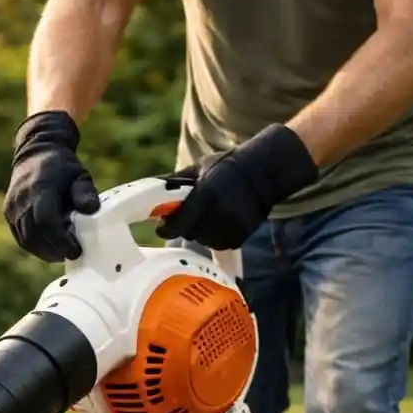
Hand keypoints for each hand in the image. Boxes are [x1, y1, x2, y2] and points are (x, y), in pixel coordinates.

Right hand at [4, 111, 100, 262]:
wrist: (36, 152)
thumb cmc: (62, 167)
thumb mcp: (79, 175)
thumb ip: (85, 192)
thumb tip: (91, 210)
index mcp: (40, 187)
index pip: (47, 221)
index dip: (61, 241)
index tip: (75, 251)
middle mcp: (22, 198)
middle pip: (35, 235)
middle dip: (54, 251)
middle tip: (71, 254)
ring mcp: (12, 206)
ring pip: (26, 240)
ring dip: (44, 252)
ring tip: (61, 252)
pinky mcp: (8, 213)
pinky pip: (21, 237)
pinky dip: (35, 246)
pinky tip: (49, 247)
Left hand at [156, 124, 317, 250]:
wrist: (265, 171)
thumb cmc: (226, 167)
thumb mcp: (199, 168)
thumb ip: (174, 183)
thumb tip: (147, 193)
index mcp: (206, 193)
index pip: (178, 223)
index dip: (166, 227)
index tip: (163, 226)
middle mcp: (220, 212)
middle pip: (190, 234)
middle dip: (187, 226)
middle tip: (194, 213)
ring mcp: (232, 225)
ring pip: (204, 242)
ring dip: (202, 232)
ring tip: (211, 214)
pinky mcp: (242, 235)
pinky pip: (220, 245)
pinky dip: (217, 237)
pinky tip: (223, 221)